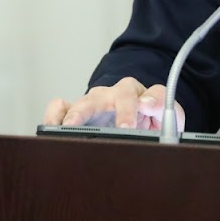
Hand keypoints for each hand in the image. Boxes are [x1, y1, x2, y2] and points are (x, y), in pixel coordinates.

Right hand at [43, 77, 183, 130]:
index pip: (152, 93)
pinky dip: (54, 115)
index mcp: (143, 95)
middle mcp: (117, 94)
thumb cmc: (148, 119)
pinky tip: (51, 128)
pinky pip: (60, 107)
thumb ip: (166, 111)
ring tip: (70, 128)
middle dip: (121, 109)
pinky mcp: (75, 112)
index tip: (148, 106)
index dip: (151, 100)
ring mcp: (94, 102)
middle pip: (118, 94)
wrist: (130, 119)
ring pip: (86, 101)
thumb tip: (148, 103)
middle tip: (120, 128)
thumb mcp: (168, 118)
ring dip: (79, 113)